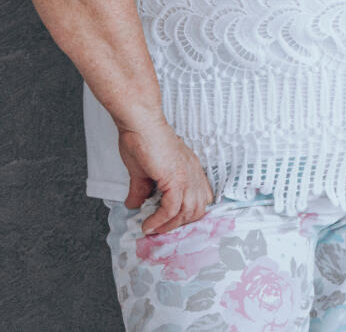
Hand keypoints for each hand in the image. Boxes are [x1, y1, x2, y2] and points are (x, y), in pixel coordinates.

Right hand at [118, 116, 213, 234]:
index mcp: (190, 170)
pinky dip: (161, 220)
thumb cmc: (142, 141)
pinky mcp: (175, 178)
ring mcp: (186, 175)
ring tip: (153, 230)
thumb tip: (135, 204)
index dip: (188, 214)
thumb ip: (142, 189)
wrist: (140, 124)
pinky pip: (173, 208)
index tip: (171, 223)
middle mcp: (193, 173)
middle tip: (160, 229)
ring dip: (169, 226)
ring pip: (188, 211)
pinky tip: (149, 225)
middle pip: (197, 209)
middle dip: (178, 224)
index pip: (201, 198)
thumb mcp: (143, 172)